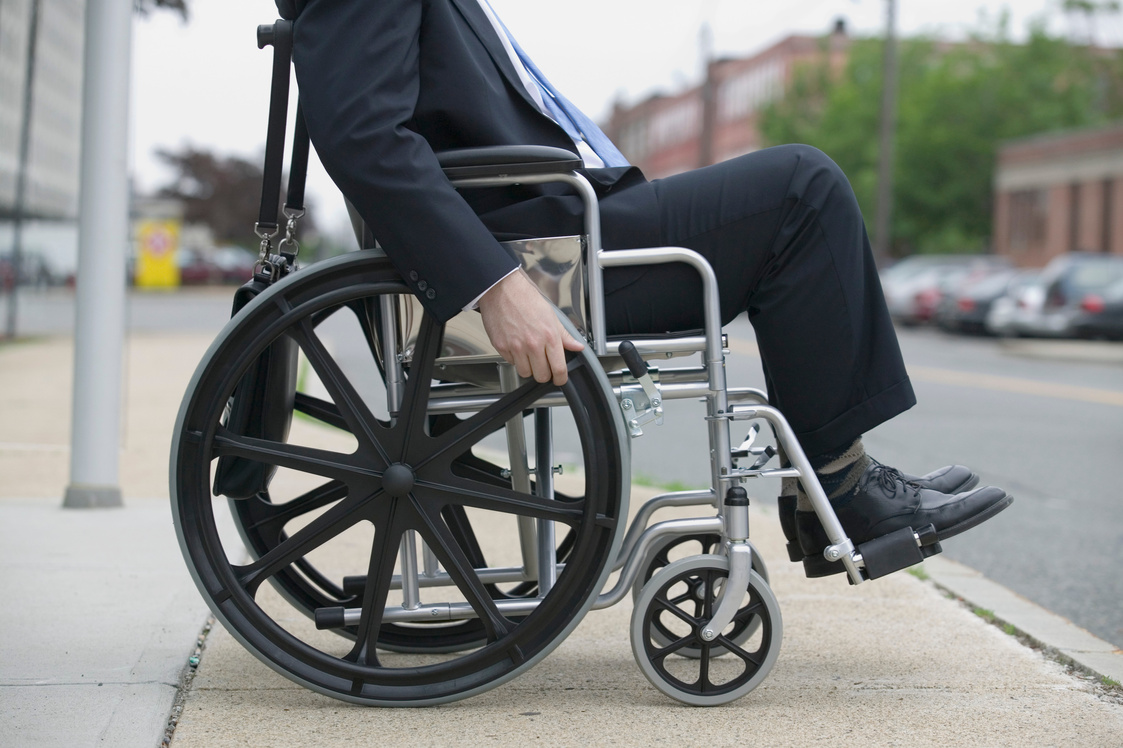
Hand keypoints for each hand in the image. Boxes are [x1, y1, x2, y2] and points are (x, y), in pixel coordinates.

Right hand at [477, 270, 584, 385]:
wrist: (502, 290)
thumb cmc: (526, 299)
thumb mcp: (551, 316)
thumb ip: (564, 335)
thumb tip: (577, 347)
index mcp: (549, 336)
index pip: (559, 368)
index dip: (561, 378)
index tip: (560, 378)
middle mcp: (533, 344)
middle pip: (541, 376)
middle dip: (544, 373)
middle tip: (544, 365)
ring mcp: (516, 347)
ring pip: (525, 373)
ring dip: (528, 367)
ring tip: (529, 354)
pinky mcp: (501, 347)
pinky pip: (511, 362)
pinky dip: (515, 358)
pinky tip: (517, 345)